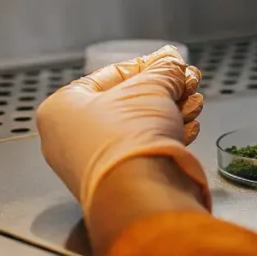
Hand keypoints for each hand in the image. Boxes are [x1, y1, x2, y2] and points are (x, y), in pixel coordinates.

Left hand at [36, 46, 207, 219]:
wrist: (141, 195)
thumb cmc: (129, 137)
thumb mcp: (151, 88)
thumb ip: (164, 70)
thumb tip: (172, 61)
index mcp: (61, 108)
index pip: (110, 75)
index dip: (148, 65)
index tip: (172, 62)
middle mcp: (70, 138)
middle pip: (127, 101)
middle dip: (165, 91)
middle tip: (188, 82)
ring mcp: (93, 164)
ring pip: (138, 127)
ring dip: (171, 112)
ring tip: (194, 104)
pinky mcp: (117, 183)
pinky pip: (142, 152)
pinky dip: (166, 137)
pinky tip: (188, 128)